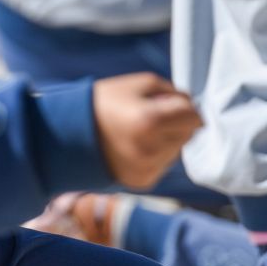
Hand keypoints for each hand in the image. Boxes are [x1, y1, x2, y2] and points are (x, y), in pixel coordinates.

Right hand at [91, 74, 202, 189]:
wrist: (72, 133)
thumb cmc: (107, 102)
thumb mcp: (141, 83)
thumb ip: (175, 93)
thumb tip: (194, 109)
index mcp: (151, 121)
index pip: (194, 117)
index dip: (185, 107)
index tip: (170, 104)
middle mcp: (151, 149)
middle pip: (189, 134)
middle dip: (176, 123)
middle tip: (149, 116)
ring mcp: (147, 168)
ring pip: (177, 150)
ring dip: (167, 140)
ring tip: (139, 132)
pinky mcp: (143, 181)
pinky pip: (164, 164)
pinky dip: (156, 155)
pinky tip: (135, 147)